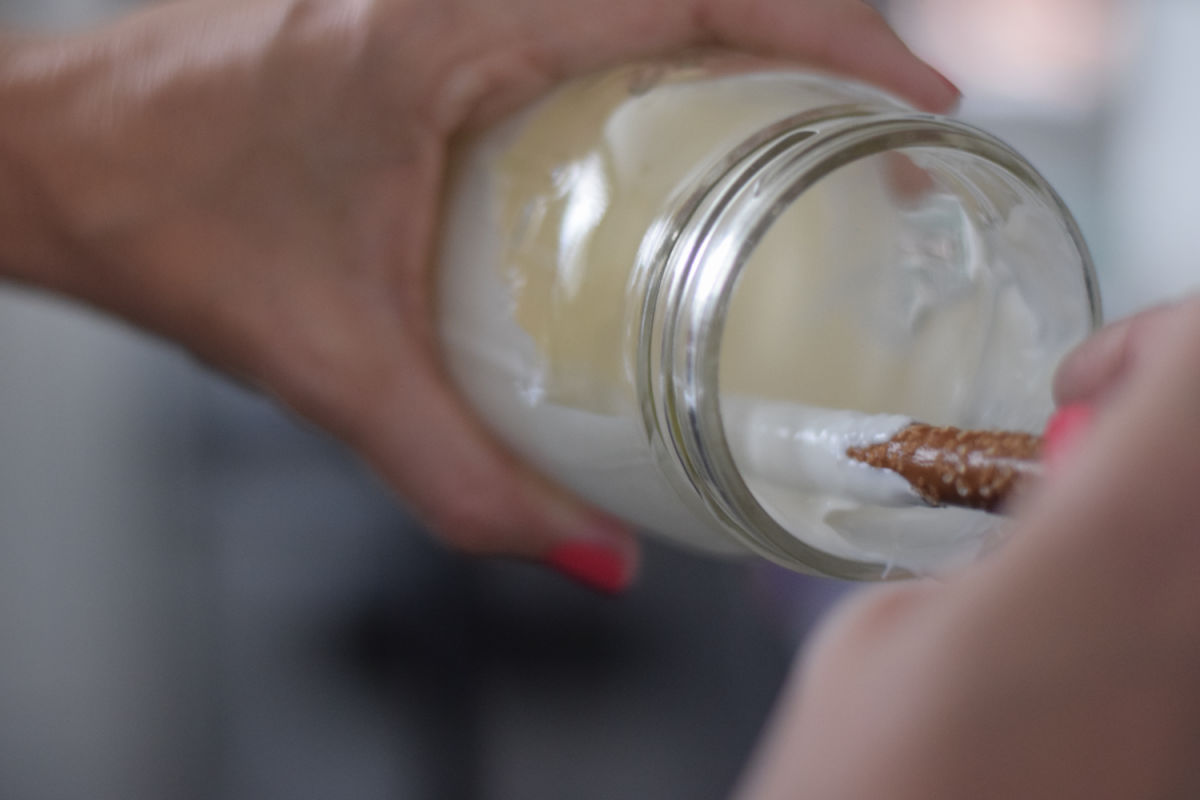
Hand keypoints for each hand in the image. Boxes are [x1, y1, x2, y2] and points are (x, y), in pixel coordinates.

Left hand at [0, 0, 957, 589]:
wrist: (70, 156)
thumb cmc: (172, 223)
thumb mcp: (328, 366)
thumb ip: (462, 477)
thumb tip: (596, 551)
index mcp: (443, 27)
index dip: (826, 29)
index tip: (914, 99)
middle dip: (820, 32)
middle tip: (892, 133)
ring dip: (752, 33)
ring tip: (825, 126)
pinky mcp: (438, 6)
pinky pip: (593, 7)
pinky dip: (678, 45)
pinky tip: (703, 123)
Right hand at [737, 297, 1199, 797]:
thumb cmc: (870, 799)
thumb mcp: (886, 635)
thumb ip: (990, 544)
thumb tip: (1049, 503)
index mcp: (1120, 557)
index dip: (1151, 338)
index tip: (1074, 392)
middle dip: (1160, 428)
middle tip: (1079, 472)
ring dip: (1156, 514)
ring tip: (1071, 564)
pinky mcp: (1196, 737)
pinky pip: (1185, 617)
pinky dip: (1155, 594)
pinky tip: (1091, 642)